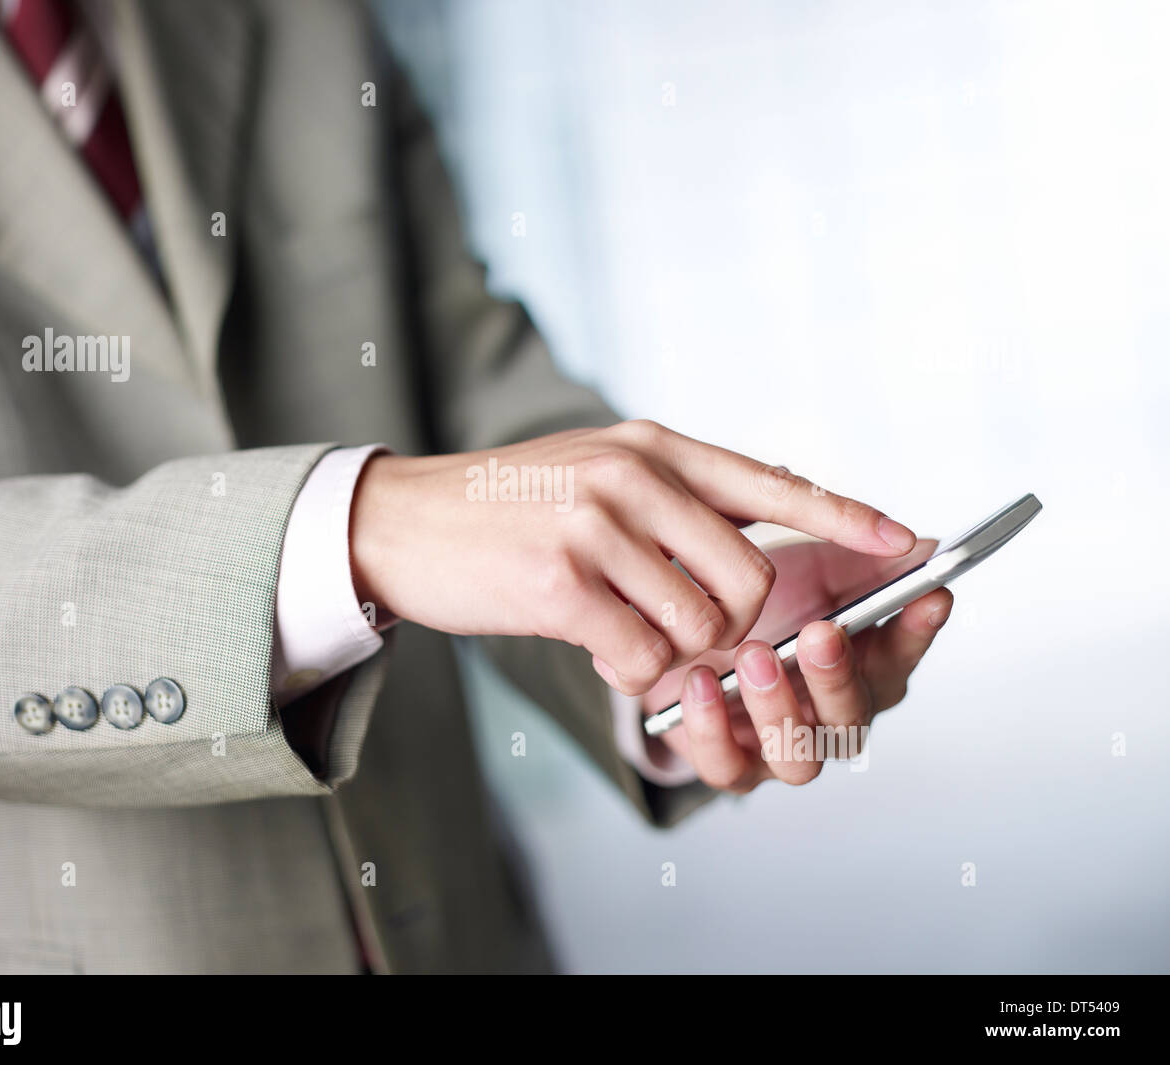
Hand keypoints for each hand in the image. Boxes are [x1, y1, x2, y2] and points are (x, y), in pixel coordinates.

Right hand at [350, 420, 917, 695]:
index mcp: (653, 448)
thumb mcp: (596, 473)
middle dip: (731, 629)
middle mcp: (635, 476)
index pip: (772, 483)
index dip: (845, 516)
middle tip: (682, 632)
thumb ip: (673, 498)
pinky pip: (643, 657)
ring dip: (674, 653)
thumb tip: (755, 534)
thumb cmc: (507, 507)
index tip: (908, 542)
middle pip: (751, 580)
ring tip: (624, 634)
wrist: (403, 521)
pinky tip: (596, 649)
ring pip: (702, 626)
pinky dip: (631, 673)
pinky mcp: (561, 581)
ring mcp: (597, 524)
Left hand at [643, 539, 952, 790]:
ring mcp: (780, 747)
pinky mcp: (728, 760)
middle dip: (837, 676)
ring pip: (797, 759)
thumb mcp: (812, 566)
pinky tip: (701, 681)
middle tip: (819, 633)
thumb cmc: (760, 604)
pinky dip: (711, 729)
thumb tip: (924, 545)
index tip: (927, 597)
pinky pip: (726, 767)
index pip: (901, 656)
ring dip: (776, 708)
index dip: (917, 630)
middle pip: (851, 719)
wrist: (689, 624)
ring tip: (753, 655)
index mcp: (860, 669)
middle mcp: (827, 718)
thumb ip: (863, 559)